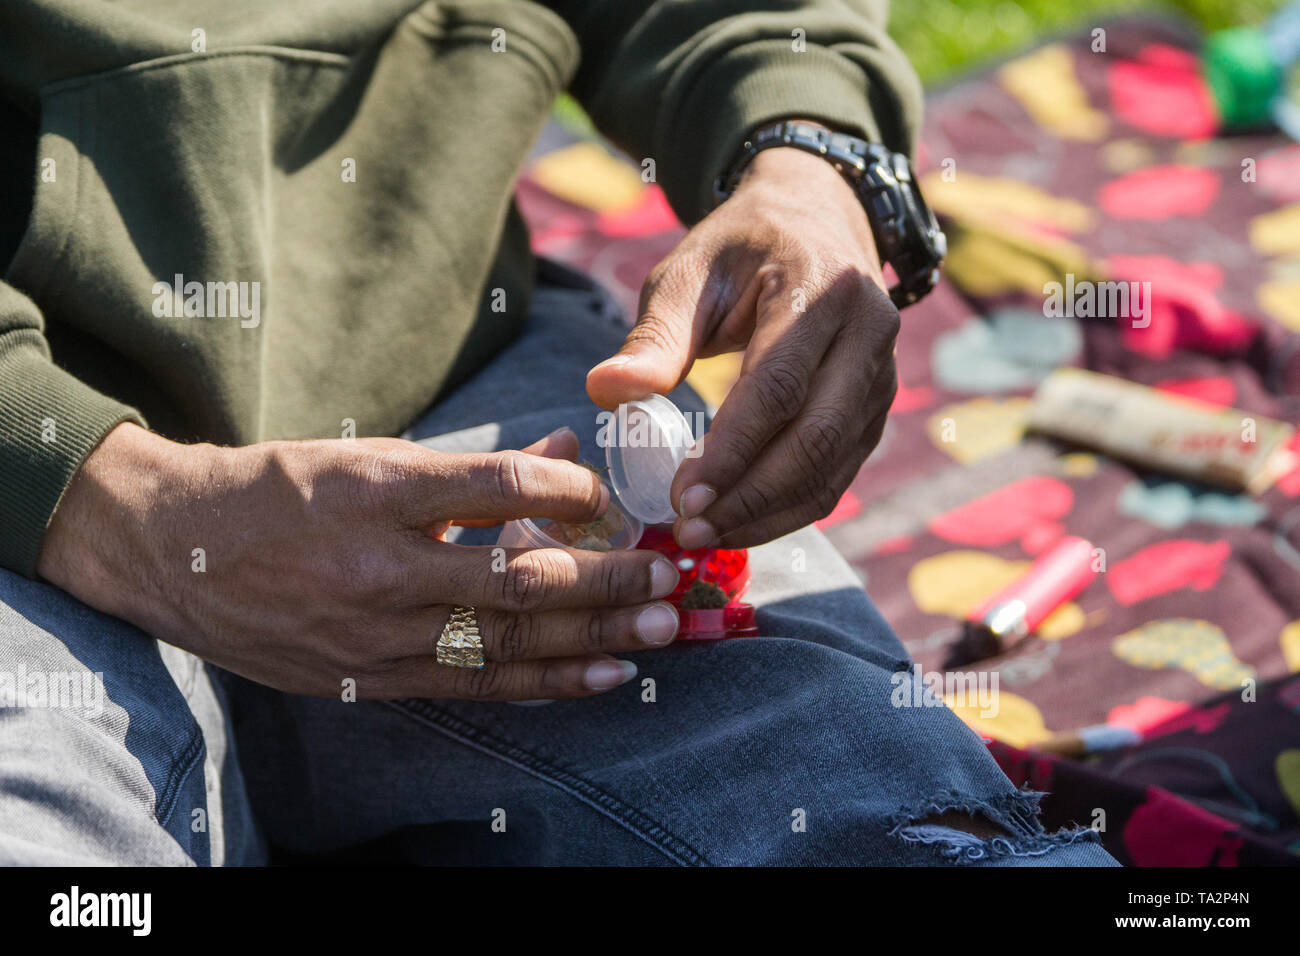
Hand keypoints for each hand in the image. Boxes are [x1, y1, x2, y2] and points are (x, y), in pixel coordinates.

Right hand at [37, 423, 680, 699]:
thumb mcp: (365, 454)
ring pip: (505, 642)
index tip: (611, 493)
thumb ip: (468, 466)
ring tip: (661, 631)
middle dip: (606, 580)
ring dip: (593, 638)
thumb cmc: (279, 490)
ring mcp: (375, 631)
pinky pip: (474, 684)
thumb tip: (564, 452)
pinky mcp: (372, 676)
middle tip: (671, 574)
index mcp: (374, 489)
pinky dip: (544, 682)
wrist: (176, 552)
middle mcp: (378, 564)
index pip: (493, 486)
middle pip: (517, 578)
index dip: (565, 491)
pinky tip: (603, 676)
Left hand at [587, 141, 898, 548]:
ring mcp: (881, 373)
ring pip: (833, 466)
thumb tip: (605, 392)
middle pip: (817, 437)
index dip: (731, 451)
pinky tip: (740, 523)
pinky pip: (839, 472)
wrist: (813, 220)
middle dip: (751, 496)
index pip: (777, 387)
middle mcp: (869, 331)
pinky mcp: (876, 406)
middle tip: (689, 531)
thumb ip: (654, 337)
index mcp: (822, 287)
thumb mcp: (688, 273)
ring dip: (770, 514)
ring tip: (707, 536)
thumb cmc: (739, 249)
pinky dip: (790, 507)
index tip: (681, 498)